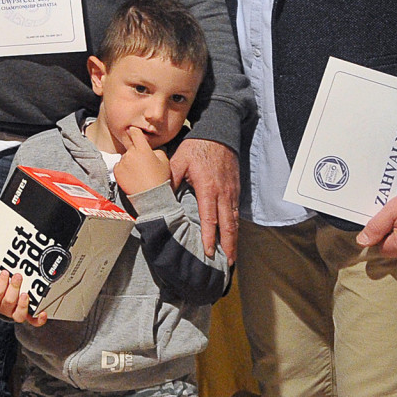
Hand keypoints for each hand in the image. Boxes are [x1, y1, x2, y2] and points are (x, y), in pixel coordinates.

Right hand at [0, 267, 48, 325]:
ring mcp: (15, 312)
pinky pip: (32, 321)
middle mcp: (4, 307)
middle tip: (18, 276)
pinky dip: (38, 319)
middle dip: (14, 288)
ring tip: (26, 294)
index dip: (1, 283)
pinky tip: (42, 313)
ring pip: (19, 314)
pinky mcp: (26, 316)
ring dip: (23, 304)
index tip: (5, 272)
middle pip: (8, 301)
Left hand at [114, 127, 173, 198]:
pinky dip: (124, 169)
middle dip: (133, 148)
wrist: (151, 196)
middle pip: (129, 145)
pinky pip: (119, 166)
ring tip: (138, 172)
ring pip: (125, 157)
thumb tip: (151, 150)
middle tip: (139, 157)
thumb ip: (156, 150)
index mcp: (143, 149)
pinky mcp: (117, 171)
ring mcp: (122, 162)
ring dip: (129, 161)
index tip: (133, 130)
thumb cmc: (160, 179)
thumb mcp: (164, 161)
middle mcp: (130, 153)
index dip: (135, 131)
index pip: (135, 132)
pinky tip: (132, 176)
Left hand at [173, 137, 239, 262]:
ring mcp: (231, 192)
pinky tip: (232, 236)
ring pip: (234, 221)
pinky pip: (236, 212)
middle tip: (226, 263)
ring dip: (233, 239)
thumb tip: (159, 196)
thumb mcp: (178, 160)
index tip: (208, 251)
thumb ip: (170, 180)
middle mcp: (223, 193)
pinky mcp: (235, 189)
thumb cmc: (196, 147)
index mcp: (207, 188)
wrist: (219, 133)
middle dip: (227, 245)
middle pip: (228, 225)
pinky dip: (235, 227)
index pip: (209, 217)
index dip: (209, 236)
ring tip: (231, 256)